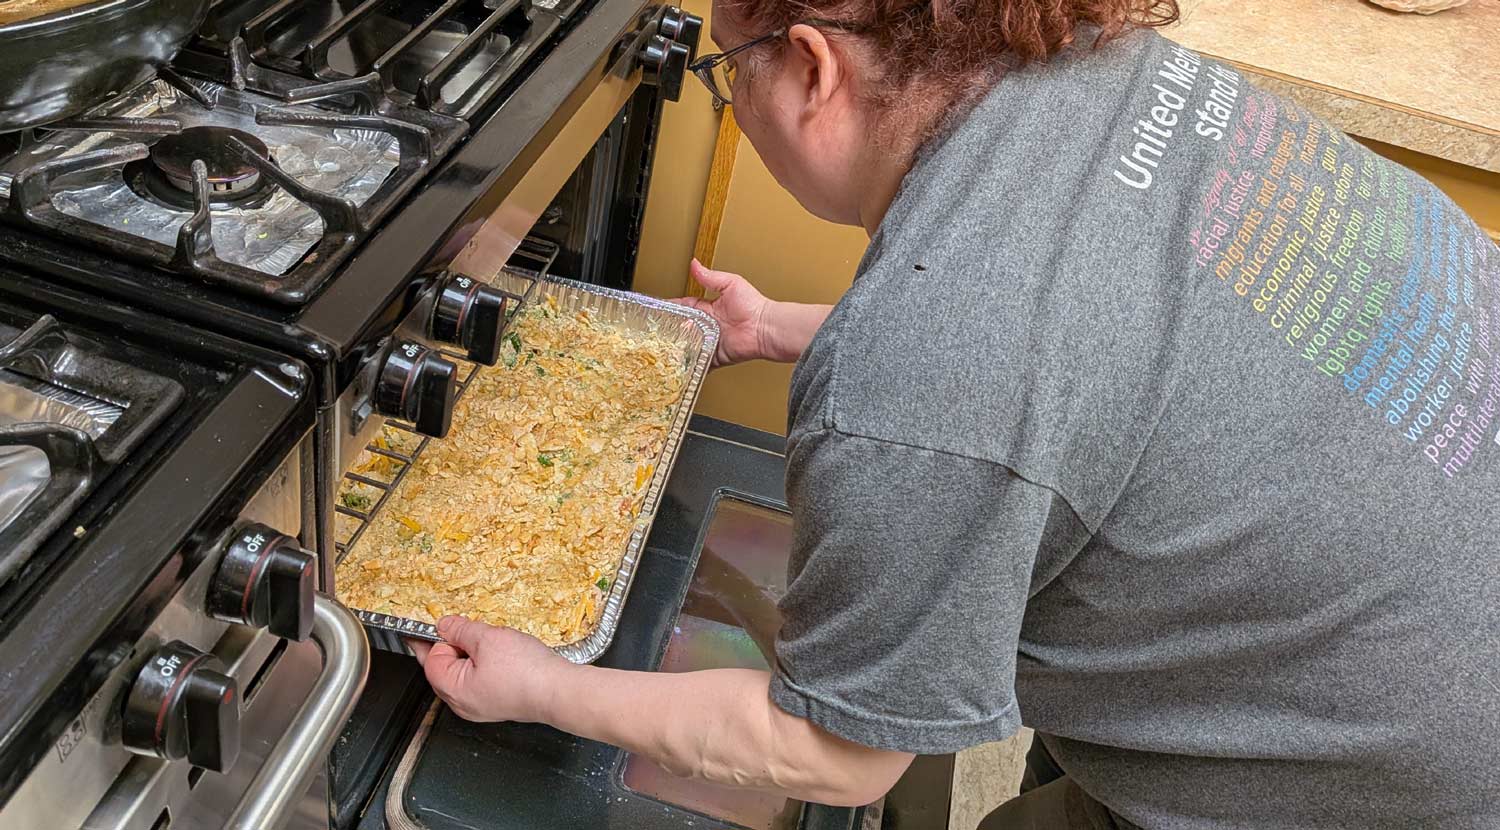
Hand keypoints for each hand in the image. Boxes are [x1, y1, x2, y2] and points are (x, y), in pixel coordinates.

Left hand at [408, 615, 571, 722]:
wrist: (559, 691)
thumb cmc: (525, 671)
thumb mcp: (487, 638)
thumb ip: (460, 629)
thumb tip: (444, 625)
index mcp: (454, 690)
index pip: (431, 659)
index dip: (436, 637)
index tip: (436, 622)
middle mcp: (463, 704)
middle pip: (445, 668)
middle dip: (453, 645)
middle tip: (467, 627)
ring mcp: (481, 707)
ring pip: (464, 674)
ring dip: (471, 653)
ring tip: (489, 639)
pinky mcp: (498, 704)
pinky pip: (481, 681)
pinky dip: (484, 664)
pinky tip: (500, 653)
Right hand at [667, 259, 770, 367]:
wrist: (765, 328)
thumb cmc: (753, 305)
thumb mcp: (730, 283)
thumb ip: (709, 276)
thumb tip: (694, 263)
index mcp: (708, 308)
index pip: (684, 307)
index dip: (671, 307)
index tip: (658, 308)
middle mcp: (707, 326)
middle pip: (682, 328)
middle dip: (671, 328)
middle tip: (658, 329)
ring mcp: (710, 342)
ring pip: (687, 345)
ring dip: (678, 346)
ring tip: (664, 346)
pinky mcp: (715, 357)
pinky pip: (699, 363)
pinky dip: (690, 364)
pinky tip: (679, 363)